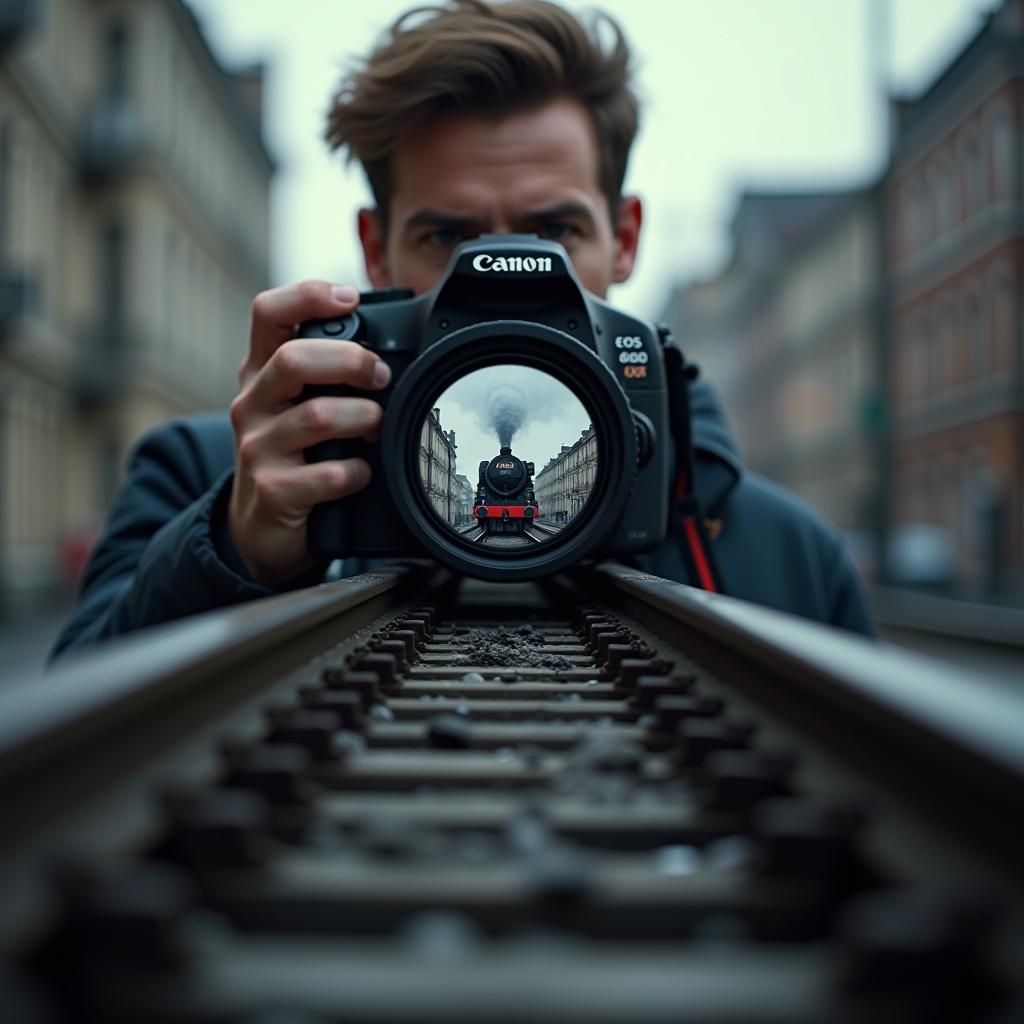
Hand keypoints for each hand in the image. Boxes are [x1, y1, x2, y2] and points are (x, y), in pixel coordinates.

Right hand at [227, 280, 390, 586]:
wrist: (259, 530)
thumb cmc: (290, 457)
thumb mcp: (293, 407)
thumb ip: (325, 376)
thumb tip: (388, 351)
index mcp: (259, 373)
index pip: (268, 313)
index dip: (308, 296)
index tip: (348, 298)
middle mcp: (252, 404)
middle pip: (294, 359)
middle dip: (351, 361)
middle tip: (380, 377)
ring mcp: (258, 448)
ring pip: (318, 416)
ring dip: (364, 419)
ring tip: (376, 429)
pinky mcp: (274, 491)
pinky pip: (329, 475)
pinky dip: (357, 472)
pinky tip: (361, 474)